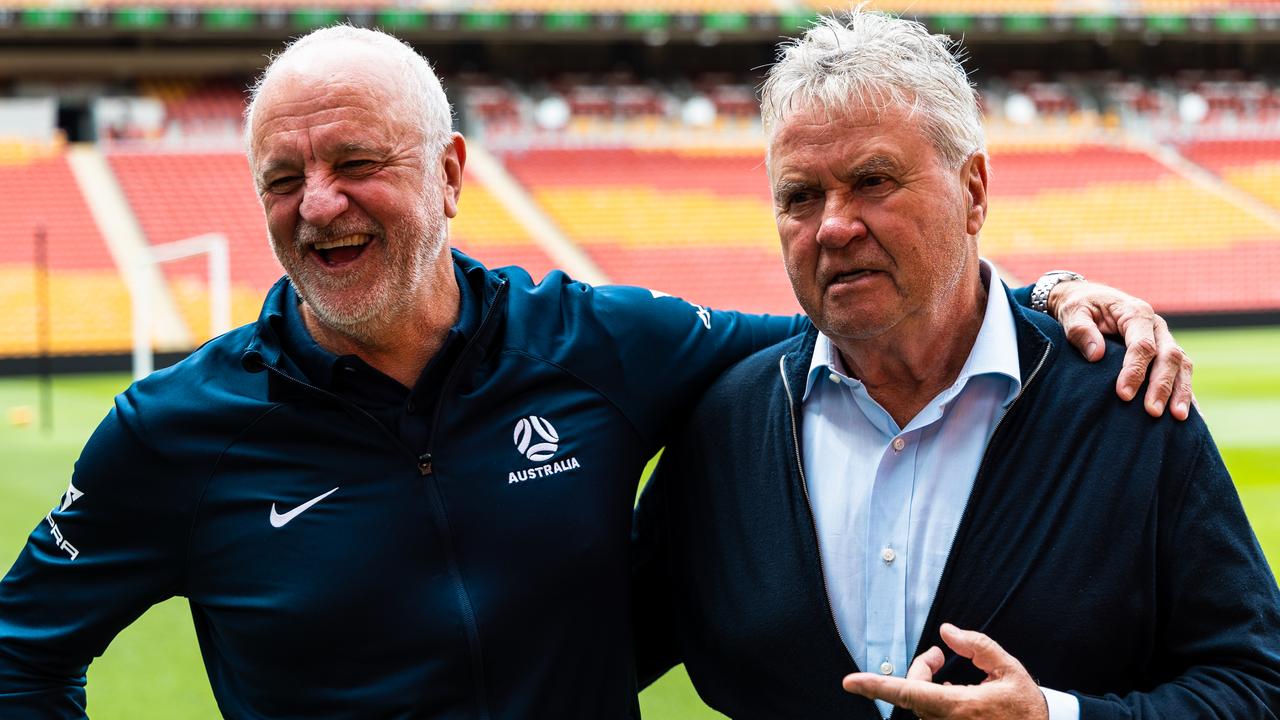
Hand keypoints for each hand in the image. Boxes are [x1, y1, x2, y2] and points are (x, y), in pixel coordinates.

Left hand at [841, 623, 1048, 719]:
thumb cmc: (1025, 706)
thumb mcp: (1008, 669)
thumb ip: (976, 645)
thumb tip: (947, 631)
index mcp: (960, 706)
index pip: (908, 693)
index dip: (875, 686)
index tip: (850, 682)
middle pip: (911, 693)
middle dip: (919, 669)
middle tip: (938, 655)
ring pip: (918, 705)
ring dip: (925, 685)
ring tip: (946, 675)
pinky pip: (929, 716)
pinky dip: (932, 700)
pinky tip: (949, 692)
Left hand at [1048, 280, 1193, 419]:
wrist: (1088, 298)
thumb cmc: (1079, 307)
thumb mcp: (1072, 312)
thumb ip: (1081, 330)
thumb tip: (1096, 355)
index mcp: (1135, 313)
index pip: (1142, 345)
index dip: (1135, 371)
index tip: (1123, 395)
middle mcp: (1156, 326)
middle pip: (1168, 356)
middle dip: (1162, 386)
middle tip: (1153, 412)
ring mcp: (1164, 338)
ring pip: (1181, 364)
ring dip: (1181, 391)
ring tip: (1178, 418)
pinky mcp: (1164, 351)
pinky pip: (1182, 371)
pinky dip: (1185, 390)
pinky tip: (1188, 413)